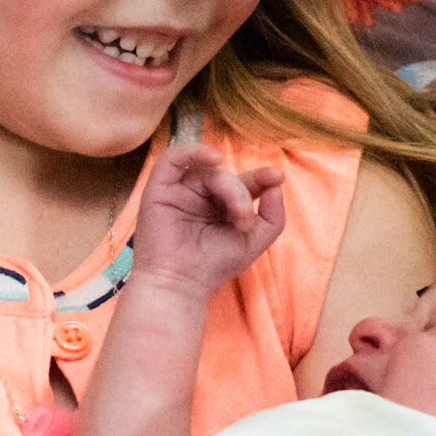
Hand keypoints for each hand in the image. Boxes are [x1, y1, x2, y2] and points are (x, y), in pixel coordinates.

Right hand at [134, 144, 285, 301]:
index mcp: (219, 206)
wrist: (180, 285)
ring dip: (228, 186)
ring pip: (208, 170)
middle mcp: (199, 196)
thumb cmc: (212, 267)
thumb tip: (276, 184)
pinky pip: (173, 158)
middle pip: (226, 176)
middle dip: (243, 194)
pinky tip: (213, 159)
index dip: (261, 177)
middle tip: (245, 221)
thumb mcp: (253, 242)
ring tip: (236, 212)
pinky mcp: (159, 189)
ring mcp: (179, 191)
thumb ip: (273, 216)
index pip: (242, 182)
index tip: (277, 177)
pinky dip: (193, 151)